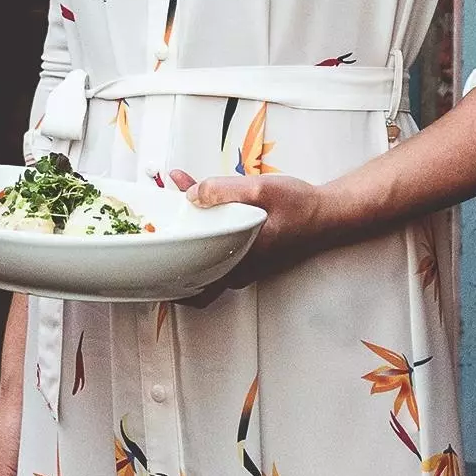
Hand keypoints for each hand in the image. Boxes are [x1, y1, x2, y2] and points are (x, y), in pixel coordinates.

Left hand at [169, 170, 330, 302]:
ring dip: (188, 234)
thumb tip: (190, 194)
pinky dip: (205, 228)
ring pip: (204, 255)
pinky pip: (217, 244)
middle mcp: (238, 269)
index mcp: (239, 261)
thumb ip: (222, 190)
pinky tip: (200, 200)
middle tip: (156, 224)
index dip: (168, 283)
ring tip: (174, 200)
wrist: (328, 213)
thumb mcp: (260, 189)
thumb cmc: (300, 206)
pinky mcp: (247, 253)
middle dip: (172, 248)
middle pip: (193, 268)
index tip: (147, 269)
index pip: (195, 286)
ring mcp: (243, 264)